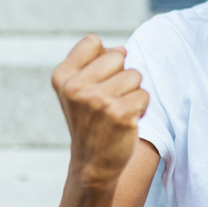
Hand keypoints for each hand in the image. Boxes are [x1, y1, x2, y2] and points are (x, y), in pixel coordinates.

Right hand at [51, 34, 148, 188]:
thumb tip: (122, 49)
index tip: (97, 81)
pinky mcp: (119, 114)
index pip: (93, 42)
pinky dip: (141, 108)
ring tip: (118, 110)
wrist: (93, 164)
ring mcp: (97, 101)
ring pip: (135, 75)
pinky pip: (144, 95)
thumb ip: (94, 63)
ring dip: (133, 92)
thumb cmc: (90, 121)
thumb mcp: (78, 90)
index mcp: (62, 77)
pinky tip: (127, 121)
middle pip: (118, 56)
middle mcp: (76, 88)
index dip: (103, 58)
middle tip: (110, 99)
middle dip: (121, 74)